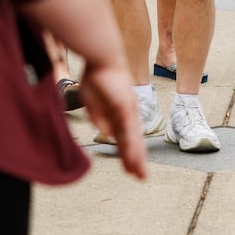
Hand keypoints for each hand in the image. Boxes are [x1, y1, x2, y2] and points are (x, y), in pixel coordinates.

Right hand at [81, 63, 147, 178]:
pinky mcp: (124, 105)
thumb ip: (100, 117)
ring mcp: (127, 110)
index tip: (130, 168)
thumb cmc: (97, 77)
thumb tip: (106, 134)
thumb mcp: (94, 102)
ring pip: (133, 138)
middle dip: (136, 160)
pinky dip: (130, 142)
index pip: (126, 137)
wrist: (102, 57)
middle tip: (140, 177)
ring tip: (139, 173)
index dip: (128, 153)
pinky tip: (131, 154)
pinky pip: (127, 128)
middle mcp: (128, 113)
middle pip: (133, 141)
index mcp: (121, 113)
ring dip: (135, 157)